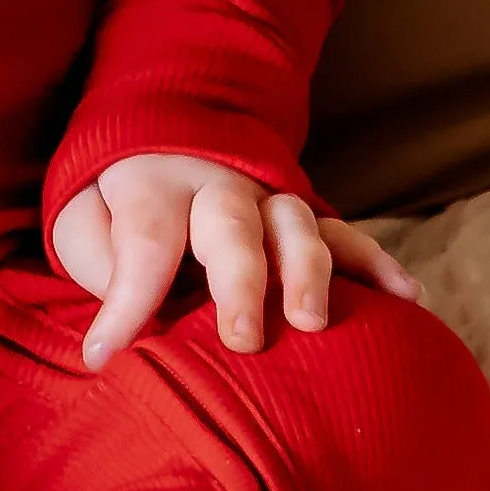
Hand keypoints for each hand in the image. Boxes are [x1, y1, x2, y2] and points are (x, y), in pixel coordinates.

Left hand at [51, 154, 421, 369]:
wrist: (165, 136)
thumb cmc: (118, 205)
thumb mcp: (83, 221)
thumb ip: (99, 259)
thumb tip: (122, 314)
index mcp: (154, 182)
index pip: (144, 241)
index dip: (126, 301)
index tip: (105, 354)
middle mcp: (219, 184)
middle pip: (232, 225)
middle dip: (240, 283)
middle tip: (241, 341)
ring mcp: (269, 198)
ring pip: (297, 224)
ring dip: (309, 272)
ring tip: (313, 323)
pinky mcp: (306, 217)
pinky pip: (346, 234)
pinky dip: (377, 263)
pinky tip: (406, 298)